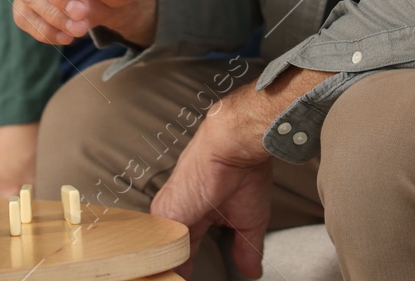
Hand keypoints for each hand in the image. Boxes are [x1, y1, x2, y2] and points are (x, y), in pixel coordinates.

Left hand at [151, 67, 332, 278]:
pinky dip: (166, 265)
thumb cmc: (244, 171)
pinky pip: (161, 248)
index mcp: (195, 213)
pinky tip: (167, 274)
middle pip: (169, 252)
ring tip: (165, 279)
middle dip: (172, 271)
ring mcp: (169, 214)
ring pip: (162, 251)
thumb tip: (253, 270)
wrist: (234, 146)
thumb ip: (246, 248)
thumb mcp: (249, 221)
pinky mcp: (166, 213)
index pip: (185, 248)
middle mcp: (178, 213)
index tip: (187, 278)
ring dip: (168, 269)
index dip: (185, 267)